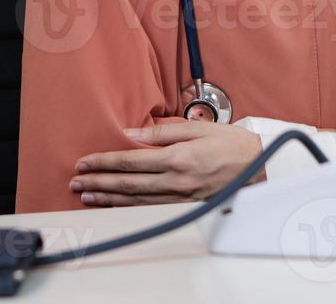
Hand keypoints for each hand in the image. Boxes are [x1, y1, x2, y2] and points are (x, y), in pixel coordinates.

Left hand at [69, 121, 266, 207]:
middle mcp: (176, 180)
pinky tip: (114, 205)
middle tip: (76, 181)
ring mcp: (181, 196)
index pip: (130, 161)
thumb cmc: (230, 143)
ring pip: (136, 200)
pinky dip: (129, 207)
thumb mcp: (197, 127)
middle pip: (128, 183)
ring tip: (87, 195)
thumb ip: (162, 131)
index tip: (85, 161)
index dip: (104, 162)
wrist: (260, 167)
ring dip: (109, 197)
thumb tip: (131, 133)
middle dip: (98, 182)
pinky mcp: (186, 205)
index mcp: (177, 157)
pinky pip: (151, 208)